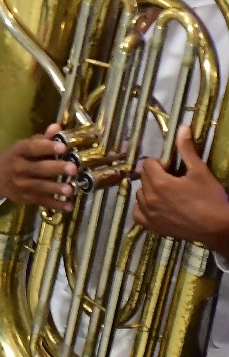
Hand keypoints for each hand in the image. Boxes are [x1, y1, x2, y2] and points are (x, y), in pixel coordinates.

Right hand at [0, 124, 77, 213]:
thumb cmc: (14, 158)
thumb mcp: (23, 147)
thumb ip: (41, 139)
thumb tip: (57, 127)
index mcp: (17, 152)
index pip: (30, 148)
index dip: (46, 147)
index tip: (62, 146)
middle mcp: (18, 168)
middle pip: (38, 168)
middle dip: (56, 168)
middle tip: (73, 168)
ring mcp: (21, 185)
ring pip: (40, 186)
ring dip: (56, 188)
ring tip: (70, 189)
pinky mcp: (26, 198)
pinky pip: (42, 201)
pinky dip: (56, 205)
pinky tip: (68, 206)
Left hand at [133, 127, 228, 253]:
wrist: (218, 228)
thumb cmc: (210, 199)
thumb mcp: (200, 171)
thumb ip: (186, 150)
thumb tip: (182, 128)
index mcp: (158, 182)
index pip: (148, 163)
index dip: (161, 164)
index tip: (174, 169)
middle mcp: (148, 198)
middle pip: (144, 178)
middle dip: (156, 176)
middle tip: (174, 181)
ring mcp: (148, 214)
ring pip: (140, 194)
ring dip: (150, 191)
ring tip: (168, 194)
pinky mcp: (152, 227)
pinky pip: (137, 213)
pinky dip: (143, 208)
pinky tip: (157, 207)